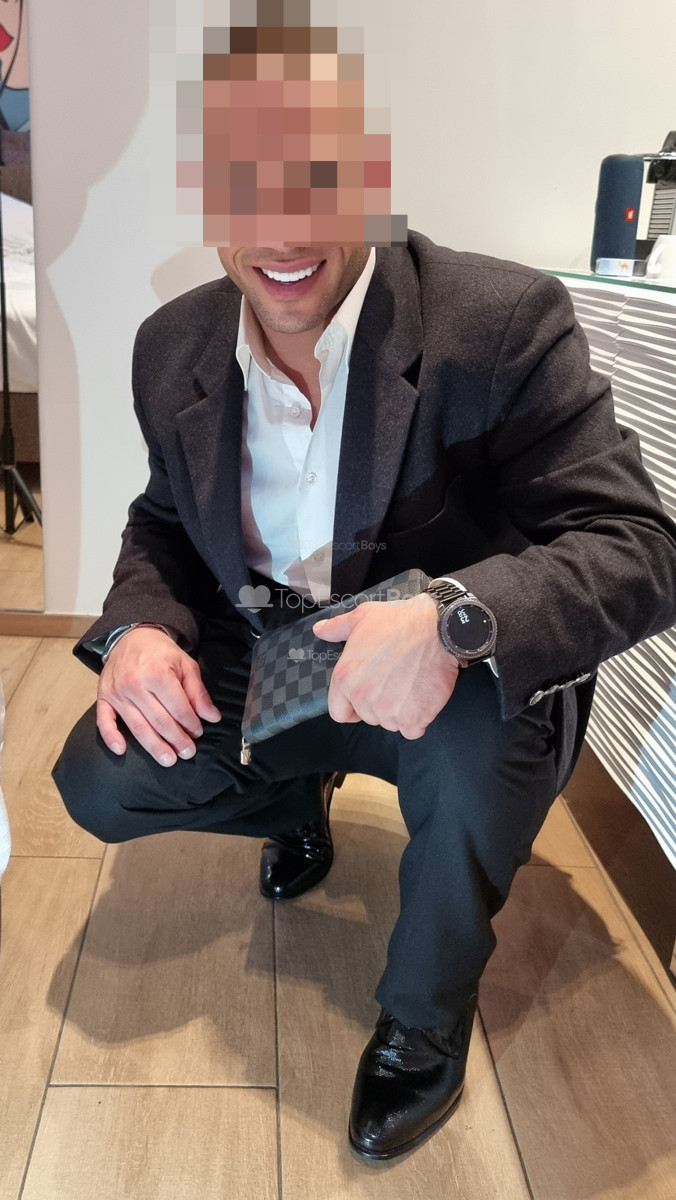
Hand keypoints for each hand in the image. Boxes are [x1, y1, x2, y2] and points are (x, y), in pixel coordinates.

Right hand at [96, 627, 220, 765]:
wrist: (132, 636)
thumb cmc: (161, 653)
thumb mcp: (186, 665)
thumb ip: (198, 692)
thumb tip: (212, 717)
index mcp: (157, 674)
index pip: (178, 708)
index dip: (190, 724)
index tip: (198, 733)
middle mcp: (135, 684)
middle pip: (159, 721)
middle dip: (176, 740)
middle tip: (188, 753)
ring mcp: (117, 693)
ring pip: (137, 726)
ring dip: (153, 747)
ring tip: (168, 760)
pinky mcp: (104, 697)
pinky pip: (104, 721)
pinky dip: (111, 737)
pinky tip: (121, 751)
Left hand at [313, 593, 459, 739]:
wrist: (438, 629)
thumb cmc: (399, 621)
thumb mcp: (361, 617)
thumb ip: (336, 628)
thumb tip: (319, 631)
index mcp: (345, 679)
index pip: (339, 712)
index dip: (351, 706)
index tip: (366, 695)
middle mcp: (363, 700)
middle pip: (368, 717)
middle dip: (379, 704)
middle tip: (394, 681)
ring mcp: (389, 712)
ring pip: (390, 723)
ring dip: (400, 711)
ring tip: (410, 685)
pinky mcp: (414, 719)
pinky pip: (412, 730)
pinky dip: (418, 718)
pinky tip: (422, 697)